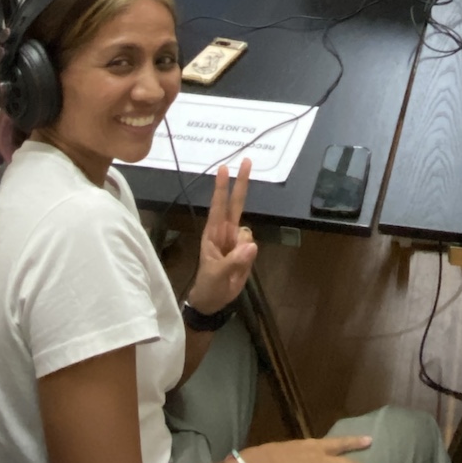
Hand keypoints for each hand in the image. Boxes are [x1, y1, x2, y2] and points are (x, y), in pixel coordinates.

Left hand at [187, 160, 256, 316]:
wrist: (213, 302)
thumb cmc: (209, 286)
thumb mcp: (218, 275)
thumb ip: (234, 261)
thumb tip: (251, 243)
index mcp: (212, 234)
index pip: (218, 206)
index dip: (222, 188)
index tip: (224, 168)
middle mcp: (224, 232)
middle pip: (235, 203)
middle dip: (241, 183)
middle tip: (247, 160)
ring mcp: (235, 240)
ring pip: (247, 229)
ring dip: (244, 245)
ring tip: (233, 267)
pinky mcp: (244, 249)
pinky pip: (252, 243)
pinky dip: (250, 252)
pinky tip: (241, 266)